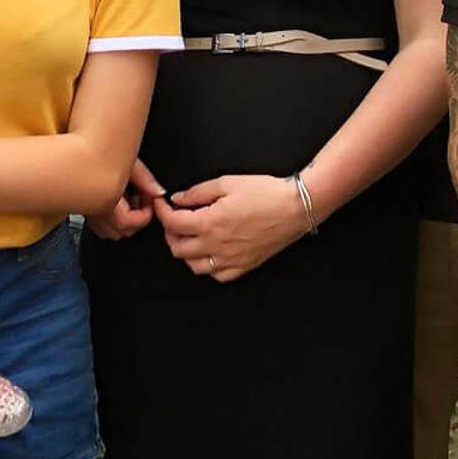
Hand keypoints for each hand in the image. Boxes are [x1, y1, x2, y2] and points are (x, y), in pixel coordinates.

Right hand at [86, 159, 163, 240]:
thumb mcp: (127, 162)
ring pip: (108, 231)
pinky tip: (117, 198)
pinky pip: (99, 224)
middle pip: (119, 232)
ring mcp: (86, 210)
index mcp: (105, 201)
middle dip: (136, 220)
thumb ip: (145, 180)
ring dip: (124, 221)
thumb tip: (158, 192)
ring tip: (130, 199)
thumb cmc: (99, 151)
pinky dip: (112, 218)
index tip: (151, 201)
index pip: (127, 223)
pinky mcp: (82, 206)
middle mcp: (93, 210)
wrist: (74, 142)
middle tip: (143, 199)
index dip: (145, 215)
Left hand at [153, 173, 305, 282]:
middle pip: (177, 248)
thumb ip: (198, 192)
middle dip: (170, 232)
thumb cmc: (266, 193)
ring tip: (192, 237)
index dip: (161, 212)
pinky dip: (209, 266)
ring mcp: (230, 259)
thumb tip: (178, 199)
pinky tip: (212, 252)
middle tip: (176, 220)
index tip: (162, 205)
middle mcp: (216, 246)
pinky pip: (218, 276)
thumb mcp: (227, 183)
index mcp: (209, 223)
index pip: (172, 223)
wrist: (296, 207)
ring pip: (194, 266)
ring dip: (187, 252)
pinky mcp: (244, 266)